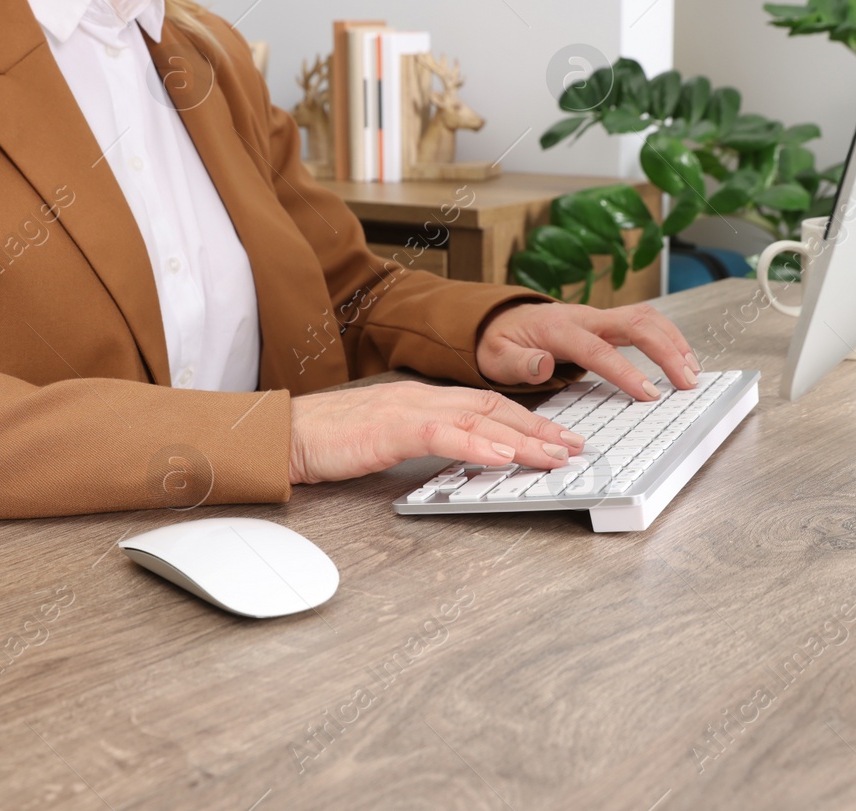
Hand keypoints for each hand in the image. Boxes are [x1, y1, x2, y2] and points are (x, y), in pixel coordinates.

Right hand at [288, 381, 584, 485]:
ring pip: (477, 417)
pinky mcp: (389, 428)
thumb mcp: (386, 439)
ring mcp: (406, 409)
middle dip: (539, 427)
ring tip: (554, 454)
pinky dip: (477, 444)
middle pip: (493, 407)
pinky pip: (442, 434)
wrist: (280, 435)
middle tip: (575, 446)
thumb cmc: (325, 441)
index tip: (558, 437)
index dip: (527, 420)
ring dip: (522, 437)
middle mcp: (420, 397)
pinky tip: (502, 455)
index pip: (486, 404)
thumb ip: (422, 441)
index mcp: (420, 398)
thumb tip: (460, 457)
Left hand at [475, 301, 699, 398]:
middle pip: (635, 323)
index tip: (648, 394)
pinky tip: (680, 359)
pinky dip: (667, 338)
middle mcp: (585, 318)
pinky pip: (645, 322)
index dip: (625, 371)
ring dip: (673, 341)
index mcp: (559, 329)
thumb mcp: (497, 357)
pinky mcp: (608, 322)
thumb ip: (519, 363)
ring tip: (692, 372)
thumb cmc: (502, 342)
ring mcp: (599, 317)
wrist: (502, 320)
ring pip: (646, 318)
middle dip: (666, 350)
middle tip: (687, 381)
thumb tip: (543, 366)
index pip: (598, 350)